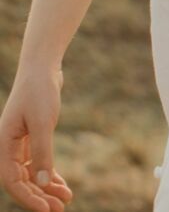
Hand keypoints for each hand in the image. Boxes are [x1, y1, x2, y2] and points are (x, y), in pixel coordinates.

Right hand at [2, 63, 72, 211]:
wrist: (42, 68)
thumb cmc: (40, 91)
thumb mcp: (43, 122)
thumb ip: (42, 153)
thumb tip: (43, 183)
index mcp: (2, 145)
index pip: (12, 181)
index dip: (28, 198)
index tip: (47, 209)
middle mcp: (7, 147)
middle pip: (21, 181)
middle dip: (39, 196)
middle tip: (60, 209)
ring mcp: (18, 144)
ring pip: (30, 173)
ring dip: (46, 187)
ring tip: (66, 199)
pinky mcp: (31, 138)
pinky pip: (37, 163)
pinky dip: (48, 174)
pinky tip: (61, 184)